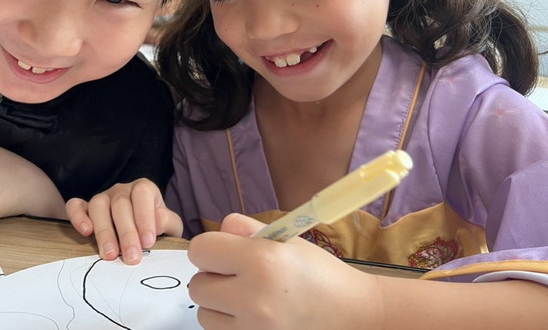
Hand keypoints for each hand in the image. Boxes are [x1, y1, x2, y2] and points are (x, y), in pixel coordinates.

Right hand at [66, 178, 182, 264]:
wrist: (140, 232)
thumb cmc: (155, 228)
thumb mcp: (169, 225)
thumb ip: (167, 222)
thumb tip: (157, 223)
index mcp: (144, 189)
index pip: (142, 194)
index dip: (145, 217)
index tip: (148, 242)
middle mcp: (122, 190)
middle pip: (120, 204)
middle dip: (127, 233)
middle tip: (132, 258)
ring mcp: (102, 197)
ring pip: (98, 205)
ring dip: (104, 231)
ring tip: (110, 254)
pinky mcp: (85, 208)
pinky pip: (76, 205)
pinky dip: (77, 216)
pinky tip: (86, 232)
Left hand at [188, 213, 381, 329]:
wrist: (350, 313)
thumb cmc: (318, 272)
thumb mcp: (286, 238)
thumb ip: (246, 228)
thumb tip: (218, 230)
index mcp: (261, 261)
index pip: (200, 250)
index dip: (211, 248)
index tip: (226, 251)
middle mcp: (253, 298)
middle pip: (197, 285)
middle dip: (213, 277)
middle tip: (238, 275)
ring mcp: (253, 329)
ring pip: (204, 314)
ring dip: (219, 304)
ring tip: (248, 297)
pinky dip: (230, 323)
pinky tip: (252, 315)